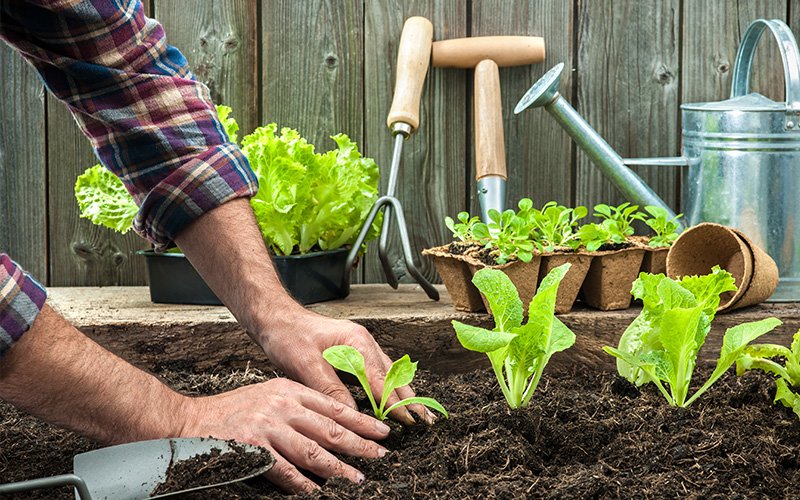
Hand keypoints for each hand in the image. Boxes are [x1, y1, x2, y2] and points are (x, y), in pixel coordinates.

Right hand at [180, 377, 389, 492]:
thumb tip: (333, 426)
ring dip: (338, 468)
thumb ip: (299, 407)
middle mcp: (282, 406)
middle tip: (381, 456)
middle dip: (359, 444)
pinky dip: (303, 483)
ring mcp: (268, 427)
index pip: (334, 406)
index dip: (361, 420)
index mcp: (290, 390)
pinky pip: (285, 471)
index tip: (382, 432)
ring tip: (357, 479)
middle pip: (330, 428)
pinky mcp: (253, 449)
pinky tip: (317, 491)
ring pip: (313, 451)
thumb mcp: (270, 395)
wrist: (191, 420)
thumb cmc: (233, 410)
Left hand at [258, 307, 436, 424]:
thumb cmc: (288, 336)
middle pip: (393, 375)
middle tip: (425, 421)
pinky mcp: (353, 353)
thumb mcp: (305, 365)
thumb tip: (351, 414)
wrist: (276, 319)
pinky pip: (377, 373)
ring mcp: (360, 347)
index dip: (395, 403)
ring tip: (417, 414)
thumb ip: (330, 389)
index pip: (381, 379)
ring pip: (389, 374)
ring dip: (402, 394)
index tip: (408, 421)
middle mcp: (364, 343)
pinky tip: (393, 400)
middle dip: (409, 398)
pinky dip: (388, 388)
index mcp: (357, 342)